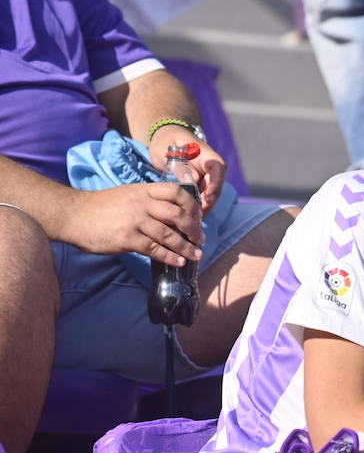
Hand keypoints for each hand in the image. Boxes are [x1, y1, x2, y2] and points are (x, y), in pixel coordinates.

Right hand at [68, 183, 203, 266]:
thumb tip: (172, 215)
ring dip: (186, 247)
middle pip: (178, 214)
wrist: (72, 215)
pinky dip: (170, 257)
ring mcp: (134, 221)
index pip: (176, 192)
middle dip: (194, 228)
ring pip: (169, 234)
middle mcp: (141, 203)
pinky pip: (154, 249)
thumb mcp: (127, 194)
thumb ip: (148, 200)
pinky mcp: (127, 238)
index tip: (199, 216)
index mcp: (143, 190)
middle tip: (201, 238)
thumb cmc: (100, 207)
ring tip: (196, 254)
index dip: (192, 204)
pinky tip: (178, 262)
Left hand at [148, 127, 227, 212]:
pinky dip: (196, 207)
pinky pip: (201, 196)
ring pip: (210, 194)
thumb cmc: (165, 140)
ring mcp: (206, 176)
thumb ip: (178, 164)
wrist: (165, 138)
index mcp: (205, 154)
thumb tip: (191, 181)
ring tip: (191, 220)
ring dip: (203, 207)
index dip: (216, 183)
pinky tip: (188, 217)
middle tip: (197, 216)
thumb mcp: (167, 149)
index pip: (218, 167)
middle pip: (216, 186)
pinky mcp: (199, 184)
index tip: (209, 196)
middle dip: (208, 202)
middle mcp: (209, 167)